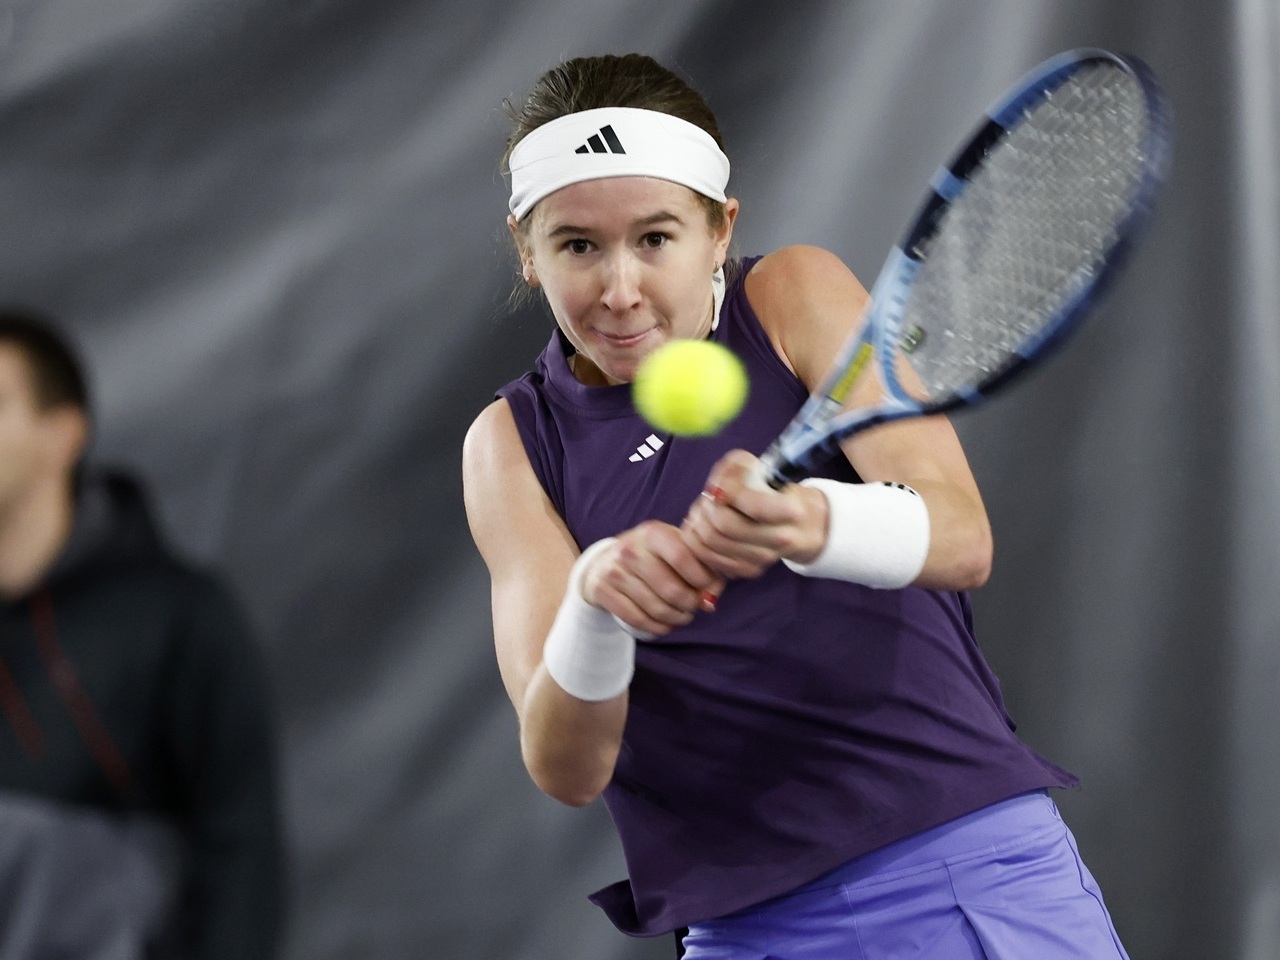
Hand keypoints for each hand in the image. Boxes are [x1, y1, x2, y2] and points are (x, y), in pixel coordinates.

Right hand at [579, 521, 724, 636]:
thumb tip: (709, 603)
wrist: (606, 561)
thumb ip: (703, 569)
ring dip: (676, 618)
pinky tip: (665, 625)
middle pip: (671, 589)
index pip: (682, 558)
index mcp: (653, 533)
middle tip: (694, 606)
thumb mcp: (677, 548)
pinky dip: (656, 628)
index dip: (700, 579)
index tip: (705, 587)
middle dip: (690, 604)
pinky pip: (636, 619)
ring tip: (683, 616)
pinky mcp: (602, 591)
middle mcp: (630, 549)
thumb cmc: (653, 555)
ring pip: (655, 608)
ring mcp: (614, 571)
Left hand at [682, 450, 828, 578]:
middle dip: (707, 507)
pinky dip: (700, 542)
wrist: (798, 525)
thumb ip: (737, 467)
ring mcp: (766, 558)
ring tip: (702, 511)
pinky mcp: (750, 570)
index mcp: (790, 510)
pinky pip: (711, 559)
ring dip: (699, 523)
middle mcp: (781, 538)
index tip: (719, 484)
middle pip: (725, 525)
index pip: (752, 505)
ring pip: (713, 543)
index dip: (728, 491)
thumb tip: (717, 486)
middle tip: (706, 498)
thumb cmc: (774, 491)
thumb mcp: (761, 468)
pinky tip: (704, 529)